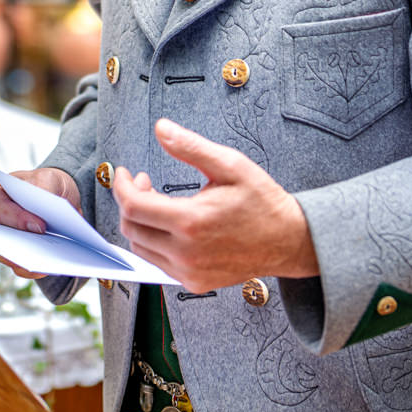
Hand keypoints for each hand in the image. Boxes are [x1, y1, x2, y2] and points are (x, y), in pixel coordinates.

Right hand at [0, 166, 80, 278]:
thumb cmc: (44, 184)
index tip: (39, 226)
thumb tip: (39, 222)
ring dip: (31, 261)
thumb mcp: (46, 178)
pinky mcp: (16, 257)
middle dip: (22, 246)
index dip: (16, 218)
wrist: (56, 197)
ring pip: (10, 258)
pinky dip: (40, 268)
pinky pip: (24, 268)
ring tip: (54, 262)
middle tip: (45, 251)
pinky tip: (57, 265)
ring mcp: (2, 243)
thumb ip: (41, 190)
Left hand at [112, 119, 317, 292]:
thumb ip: (191, 147)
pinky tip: (171, 225)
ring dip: (140, 222)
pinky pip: (158, 263)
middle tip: (145, 182)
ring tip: (159, 202)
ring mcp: (189, 272)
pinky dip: (154, 242)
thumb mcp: (230, 164)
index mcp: (191, 222)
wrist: (289, 240)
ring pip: (140, 248)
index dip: (122, 186)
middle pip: (131, 228)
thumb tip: (161, 129)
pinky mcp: (194, 282)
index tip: (126, 173)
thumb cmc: (262, 201)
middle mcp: (186, 252)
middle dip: (130, 201)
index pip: (133, 206)